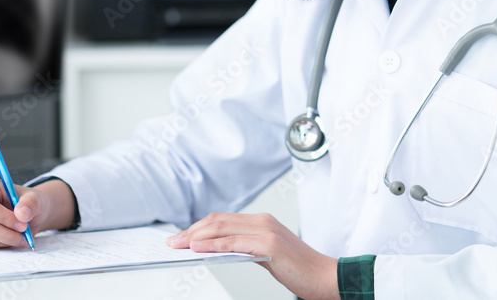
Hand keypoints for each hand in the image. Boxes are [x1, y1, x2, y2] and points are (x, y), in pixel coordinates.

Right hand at [0, 177, 74, 248]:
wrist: (27, 215)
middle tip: (25, 234)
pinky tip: (12, 239)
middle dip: (5, 232)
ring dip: (4, 240)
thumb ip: (30, 203)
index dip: (3, 217)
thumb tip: (22, 213)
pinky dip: (0, 245)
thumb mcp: (35, 199)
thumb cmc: (28, 203)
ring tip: (22, 237)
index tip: (22, 225)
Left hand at [166, 212, 338, 299]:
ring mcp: (265, 230)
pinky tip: (198, 248)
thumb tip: (216, 250)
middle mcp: (262, 221)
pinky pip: (234, 243)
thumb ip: (244, 249)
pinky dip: (212, 244)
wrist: (324, 277)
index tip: (180, 238)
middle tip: (171, 242)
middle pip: (217, 221)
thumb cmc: (298, 270)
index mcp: (261, 222)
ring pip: (221, 229)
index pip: (221, 220)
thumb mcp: (266, 256)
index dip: (198, 228)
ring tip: (178, 245)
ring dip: (195, 237)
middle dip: (190, 231)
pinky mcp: (269, 244)